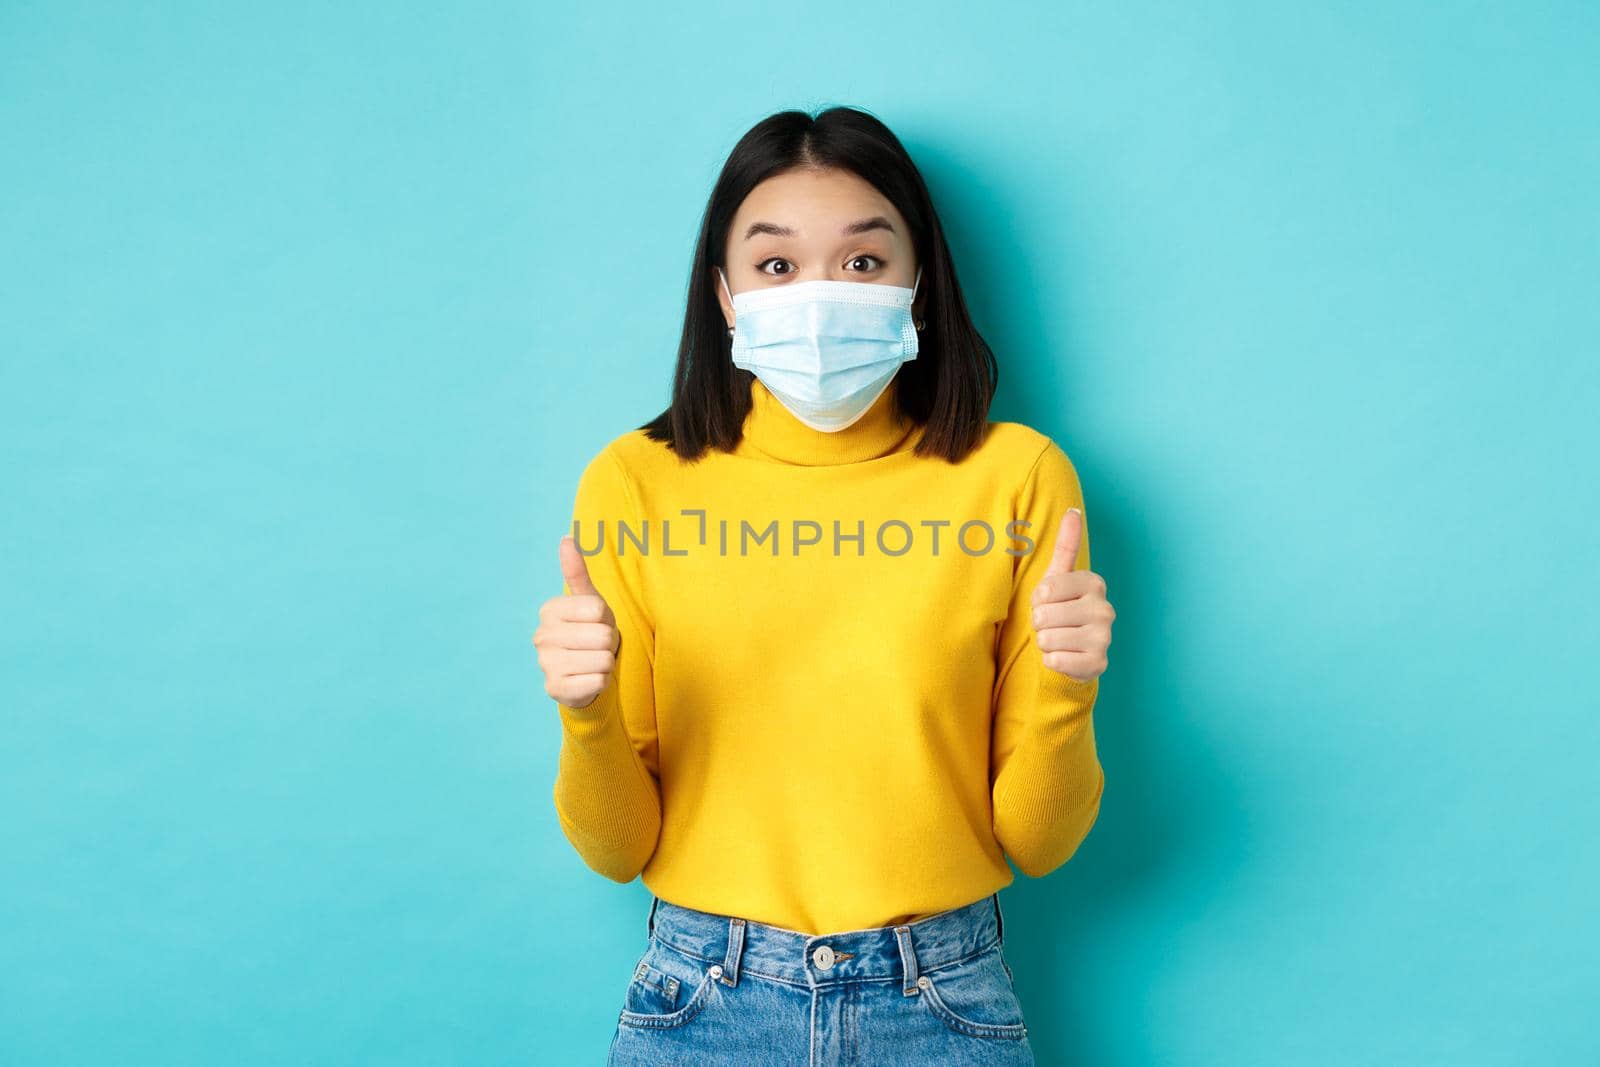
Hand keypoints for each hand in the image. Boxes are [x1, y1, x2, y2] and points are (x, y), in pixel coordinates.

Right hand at [534, 535, 620, 708]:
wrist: (582, 674)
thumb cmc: (588, 631)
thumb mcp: (588, 601)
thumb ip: (577, 572)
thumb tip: (566, 538)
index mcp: (549, 610)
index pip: (598, 609)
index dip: (605, 619)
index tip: (594, 624)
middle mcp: (541, 636)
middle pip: (603, 636)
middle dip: (607, 643)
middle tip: (595, 646)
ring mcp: (545, 664)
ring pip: (603, 659)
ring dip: (605, 663)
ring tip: (591, 661)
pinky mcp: (554, 689)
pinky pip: (598, 681)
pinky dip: (601, 682)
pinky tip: (587, 679)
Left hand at [1029, 508, 1114, 682]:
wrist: (1072, 649)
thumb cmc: (1060, 608)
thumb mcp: (1058, 575)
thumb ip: (1066, 544)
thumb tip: (1073, 510)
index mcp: (1094, 583)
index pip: (1045, 590)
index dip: (1038, 599)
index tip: (1049, 602)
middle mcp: (1105, 609)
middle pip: (1044, 616)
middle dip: (1040, 622)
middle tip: (1053, 624)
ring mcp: (1105, 638)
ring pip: (1048, 639)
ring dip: (1045, 642)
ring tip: (1058, 639)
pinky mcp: (1098, 664)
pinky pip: (1055, 661)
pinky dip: (1051, 661)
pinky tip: (1064, 656)